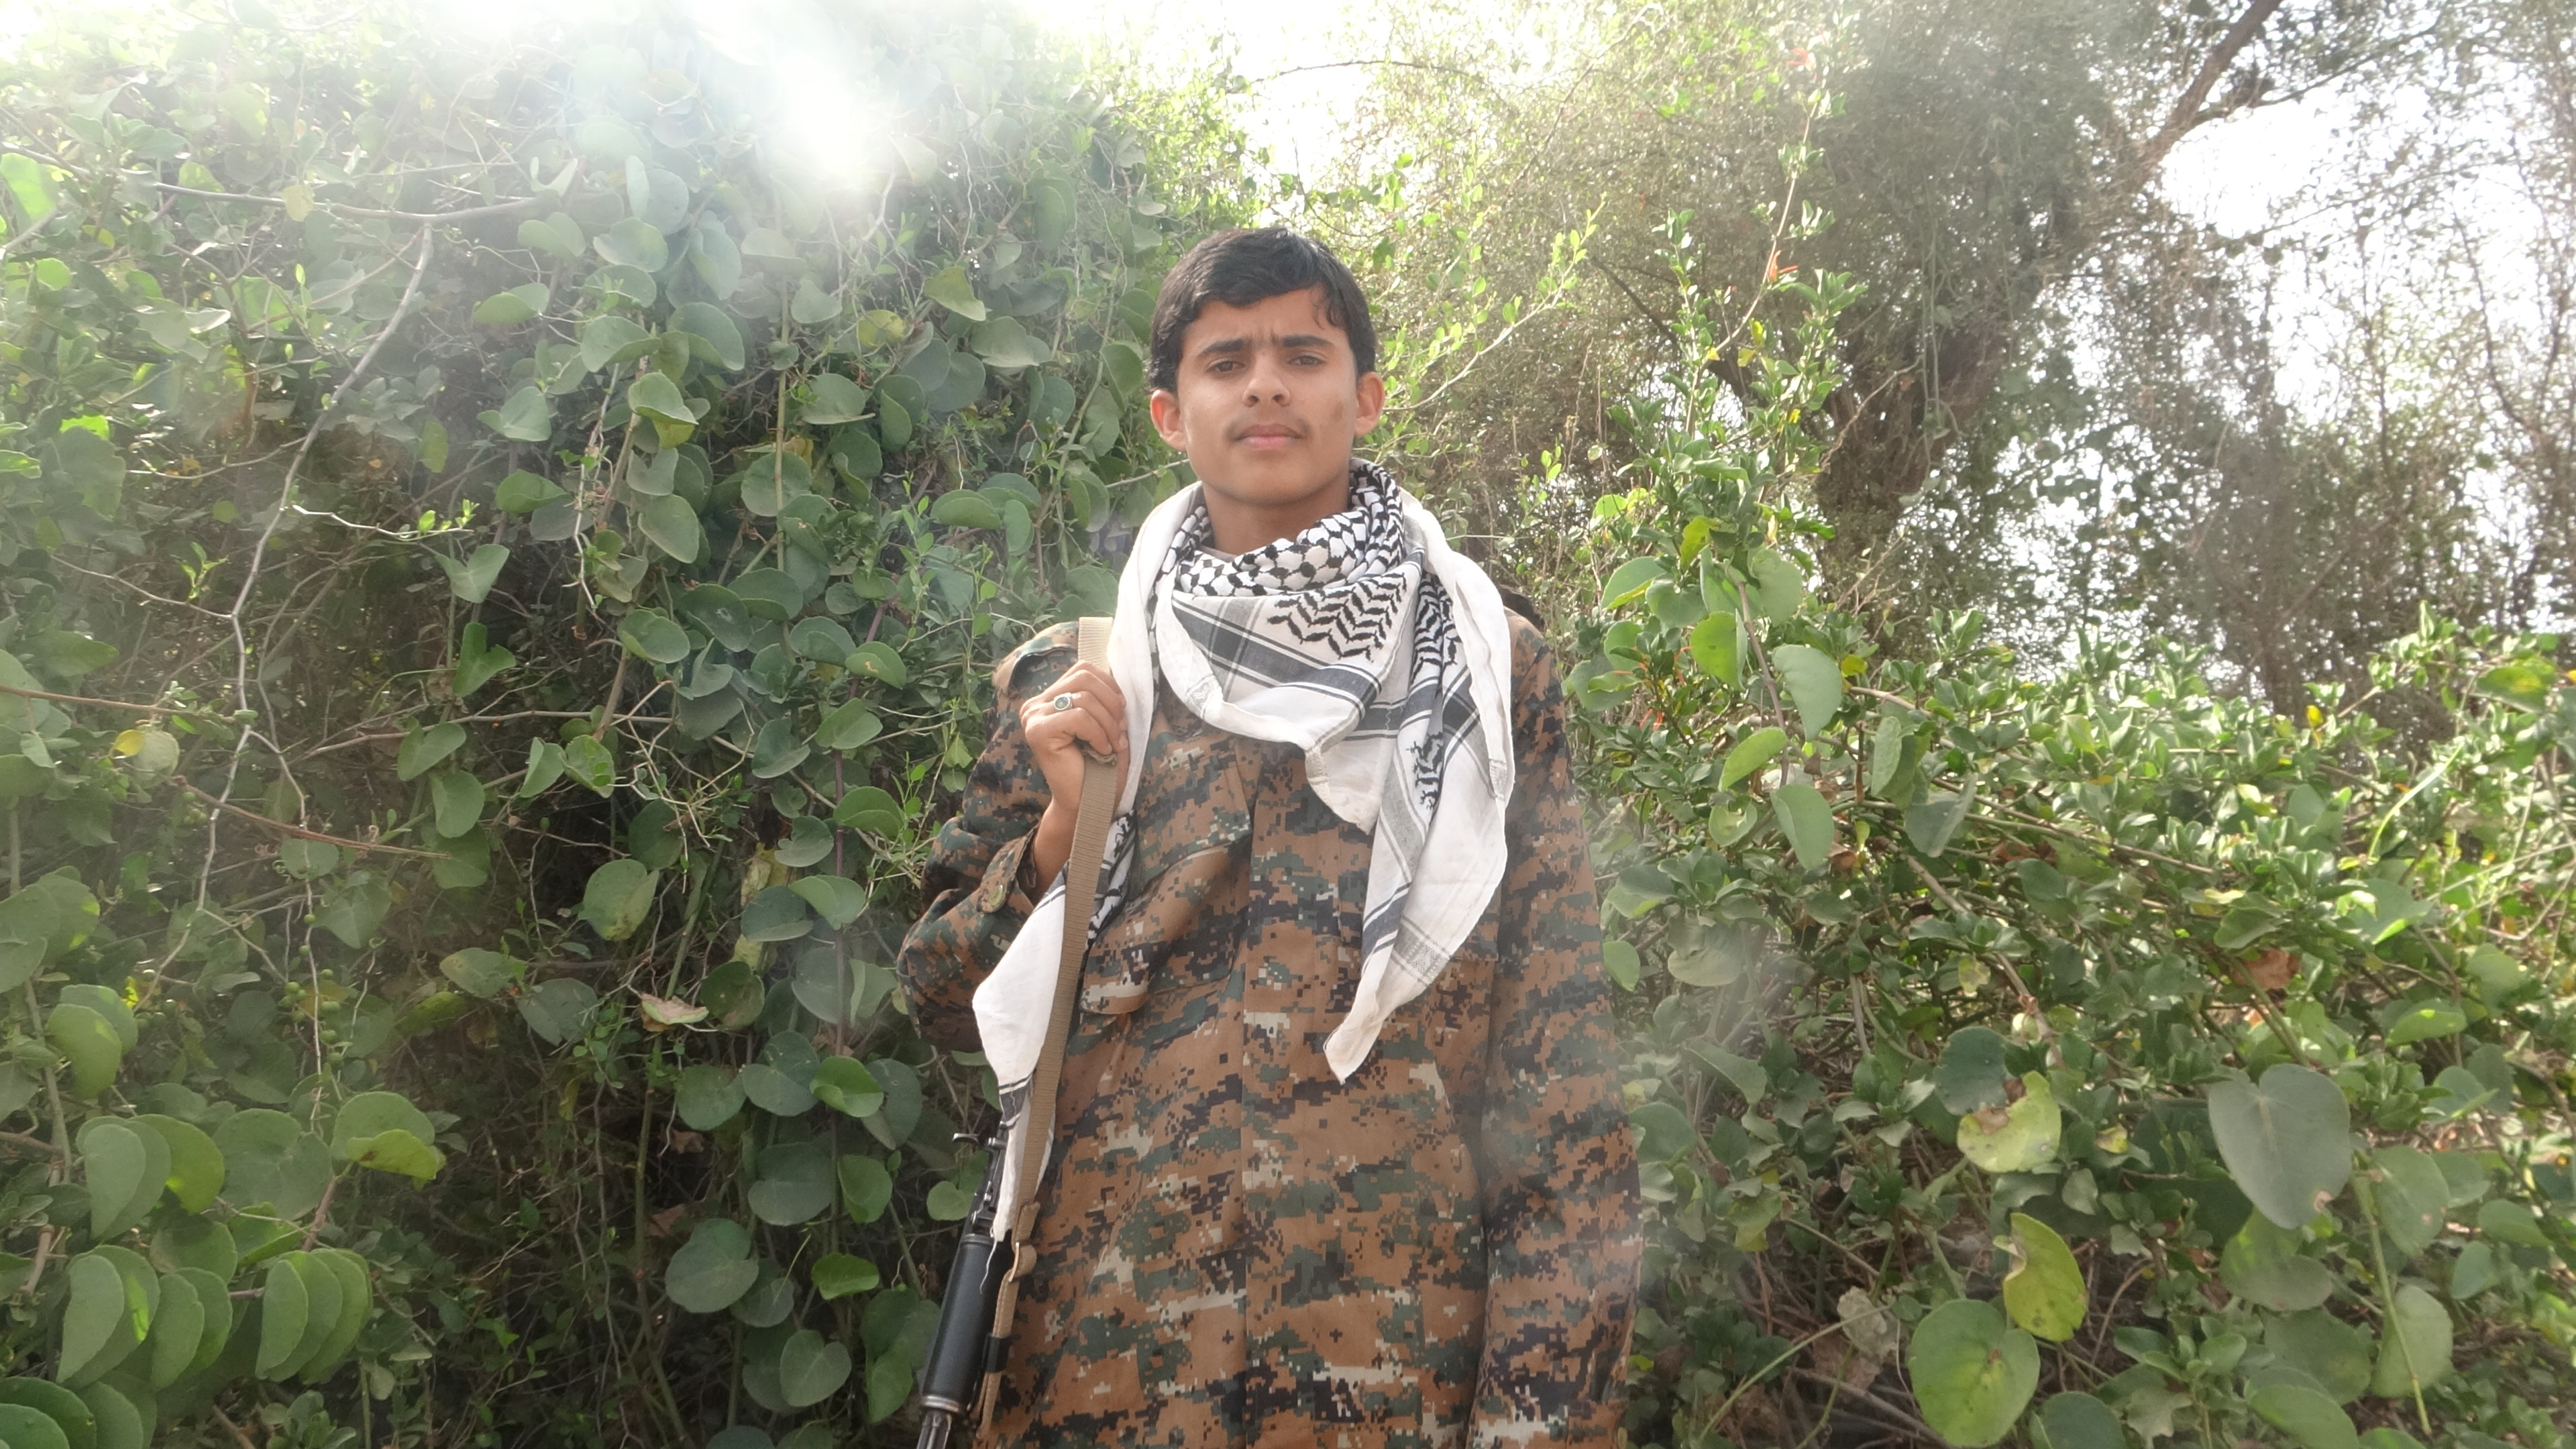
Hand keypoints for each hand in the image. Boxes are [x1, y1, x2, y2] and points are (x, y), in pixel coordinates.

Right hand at [1018, 660, 1126, 884]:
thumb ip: (1100, 696)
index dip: (1110, 687)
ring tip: (1113, 744)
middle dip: (1111, 704)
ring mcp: (1033, 716)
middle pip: (1084, 677)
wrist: (1088, 802)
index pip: (1083, 669)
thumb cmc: (1098, 766)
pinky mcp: (1038, 731)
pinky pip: (1079, 716)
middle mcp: (1035, 704)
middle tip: (1120, 731)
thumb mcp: (1103, 723)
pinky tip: (1101, 750)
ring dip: (1109, 723)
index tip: (1121, 715)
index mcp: (1049, 698)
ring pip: (1084, 697)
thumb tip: (1113, 672)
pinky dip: (1099, 733)